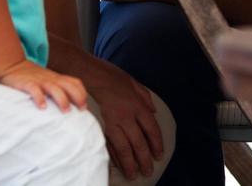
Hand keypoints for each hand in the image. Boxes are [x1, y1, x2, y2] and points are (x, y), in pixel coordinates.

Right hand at [0, 59, 87, 111]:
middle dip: (77, 96)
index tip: (84, 108)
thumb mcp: (47, 80)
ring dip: (62, 99)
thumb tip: (68, 106)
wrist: (12, 64)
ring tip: (66, 111)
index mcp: (57, 78)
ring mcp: (39, 81)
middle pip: (69, 85)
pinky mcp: (27, 83)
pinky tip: (42, 107)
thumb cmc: (31, 77)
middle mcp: (51, 79)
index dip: (82, 94)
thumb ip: (57, 88)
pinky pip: (34, 90)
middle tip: (80, 110)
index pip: (75, 83)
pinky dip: (40, 98)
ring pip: (54, 88)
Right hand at [83, 58, 164, 179]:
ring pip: (123, 147)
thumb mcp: (135, 83)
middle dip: (144, 159)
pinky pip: (109, 144)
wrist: (92, 76)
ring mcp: (113, 122)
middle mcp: (128, 116)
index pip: (151, 129)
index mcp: (138, 106)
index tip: (159, 155)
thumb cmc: (114, 77)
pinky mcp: (101, 125)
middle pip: (138, 142)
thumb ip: (146, 98)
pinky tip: (118, 164)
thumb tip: (154, 111)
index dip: (156, 143)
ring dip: (129, 163)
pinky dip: (114, 156)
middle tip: (147, 171)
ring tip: (133, 175)